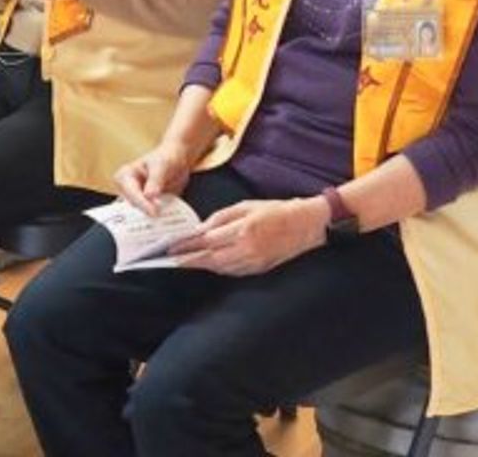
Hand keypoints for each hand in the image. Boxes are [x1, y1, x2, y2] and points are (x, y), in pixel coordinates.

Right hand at [114, 140, 197, 215]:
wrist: (178, 159)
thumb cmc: (167, 157)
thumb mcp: (162, 165)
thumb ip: (156, 179)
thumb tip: (150, 195)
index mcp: (125, 176)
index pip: (132, 194)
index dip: (142, 204)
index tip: (154, 212)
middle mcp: (127, 190)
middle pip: (133, 207)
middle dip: (145, 214)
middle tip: (158, 221)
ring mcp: (137, 200)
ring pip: (140, 215)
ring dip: (150, 220)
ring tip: (162, 225)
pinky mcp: (146, 207)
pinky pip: (149, 216)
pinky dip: (156, 220)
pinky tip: (165, 223)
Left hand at [170, 198, 327, 275]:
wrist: (306, 226)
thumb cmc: (276, 210)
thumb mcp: (247, 205)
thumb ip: (222, 217)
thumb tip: (200, 228)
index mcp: (242, 229)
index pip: (206, 240)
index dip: (187, 245)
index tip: (171, 247)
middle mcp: (246, 248)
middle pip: (209, 258)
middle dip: (188, 259)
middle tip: (171, 259)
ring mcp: (253, 262)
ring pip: (219, 268)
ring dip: (201, 266)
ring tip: (185, 263)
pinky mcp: (259, 270)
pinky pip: (232, 272)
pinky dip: (218, 269)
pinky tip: (209, 265)